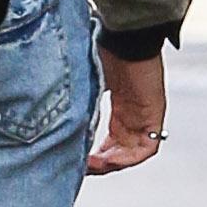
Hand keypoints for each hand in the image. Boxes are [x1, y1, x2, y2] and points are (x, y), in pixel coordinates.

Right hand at [90, 46, 166, 175]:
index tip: (78, 159)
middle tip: (81, 167)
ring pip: (131, 154)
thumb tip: (52, 115)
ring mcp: (146, 119)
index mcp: (121, 110)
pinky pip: (146, 150)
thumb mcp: (88, 83)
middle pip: (120, 152)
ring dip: (111, 164)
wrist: (127, 39)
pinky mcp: (154, 118)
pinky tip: (108, 158)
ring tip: (91, 165)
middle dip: (100, 164)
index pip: (111, 142)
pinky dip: (127, 158)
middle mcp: (134, 118)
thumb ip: (80, 102)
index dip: (96, 155)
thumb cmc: (107, 53)